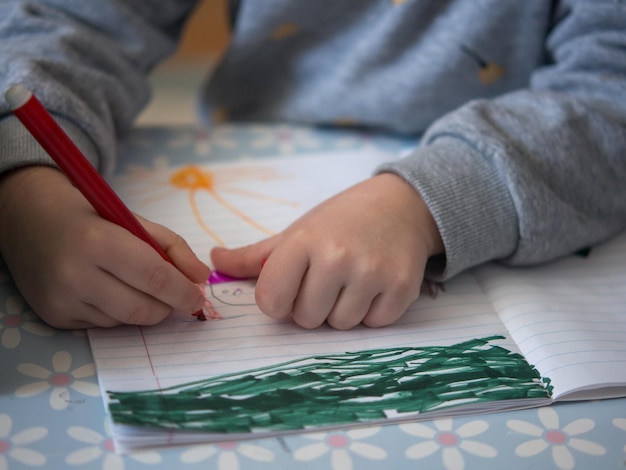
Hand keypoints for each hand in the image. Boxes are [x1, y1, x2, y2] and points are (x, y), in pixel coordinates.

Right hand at [0, 166, 209, 328]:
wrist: (31, 221)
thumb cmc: (92, 218)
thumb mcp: (135, 220)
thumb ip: (173, 247)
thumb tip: (200, 278)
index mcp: (99, 241)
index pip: (154, 277)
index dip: (182, 292)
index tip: (197, 297)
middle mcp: (76, 274)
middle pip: (142, 308)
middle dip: (168, 306)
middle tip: (178, 298)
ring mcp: (62, 300)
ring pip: (125, 321)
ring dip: (144, 309)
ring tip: (138, 286)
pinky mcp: (55, 317)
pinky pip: (103, 325)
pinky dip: (118, 313)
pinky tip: (110, 291)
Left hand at [211, 173, 443, 329]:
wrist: (402, 204)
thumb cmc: (341, 220)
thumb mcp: (297, 231)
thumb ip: (255, 255)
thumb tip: (211, 262)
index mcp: (303, 241)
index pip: (271, 301)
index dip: (278, 300)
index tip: (292, 285)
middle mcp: (337, 257)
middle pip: (306, 319)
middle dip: (312, 306)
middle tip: (328, 279)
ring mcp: (372, 273)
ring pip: (340, 325)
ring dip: (342, 310)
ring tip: (352, 280)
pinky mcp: (402, 287)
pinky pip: (373, 323)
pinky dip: (372, 311)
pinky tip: (375, 284)